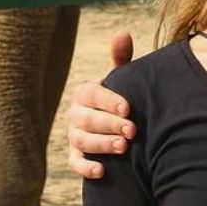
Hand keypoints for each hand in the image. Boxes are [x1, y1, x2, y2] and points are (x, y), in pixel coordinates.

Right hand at [66, 31, 136, 178]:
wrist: (125, 129)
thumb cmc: (124, 100)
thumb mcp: (124, 80)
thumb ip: (122, 59)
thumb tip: (122, 34)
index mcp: (86, 93)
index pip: (91, 94)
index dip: (108, 101)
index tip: (129, 108)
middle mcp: (76, 114)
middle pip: (86, 119)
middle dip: (109, 125)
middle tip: (132, 131)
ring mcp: (74, 136)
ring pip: (81, 141)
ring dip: (101, 145)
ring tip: (124, 148)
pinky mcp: (76, 156)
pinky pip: (75, 163)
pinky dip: (86, 168)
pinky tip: (102, 171)